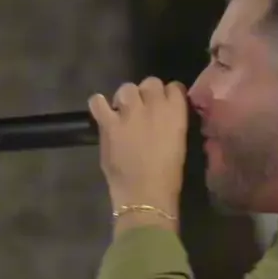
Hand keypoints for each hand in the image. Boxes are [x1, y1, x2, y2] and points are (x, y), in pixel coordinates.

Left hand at [88, 77, 187, 215]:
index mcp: (176, 112)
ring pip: (126, 88)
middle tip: (143, 110)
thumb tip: (163, 118)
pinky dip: (99, 105)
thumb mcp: (179, 143)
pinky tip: (103, 113)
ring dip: (126, 99)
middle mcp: (153, 105)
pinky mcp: (108, 124)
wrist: (145, 196)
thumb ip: (171, 124)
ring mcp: (129, 113)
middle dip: (147, 93)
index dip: (168, 95)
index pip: (174, 87)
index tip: (165, 104)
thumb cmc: (169, 176)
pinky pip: (98, 102)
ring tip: (123, 113)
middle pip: (150, 82)